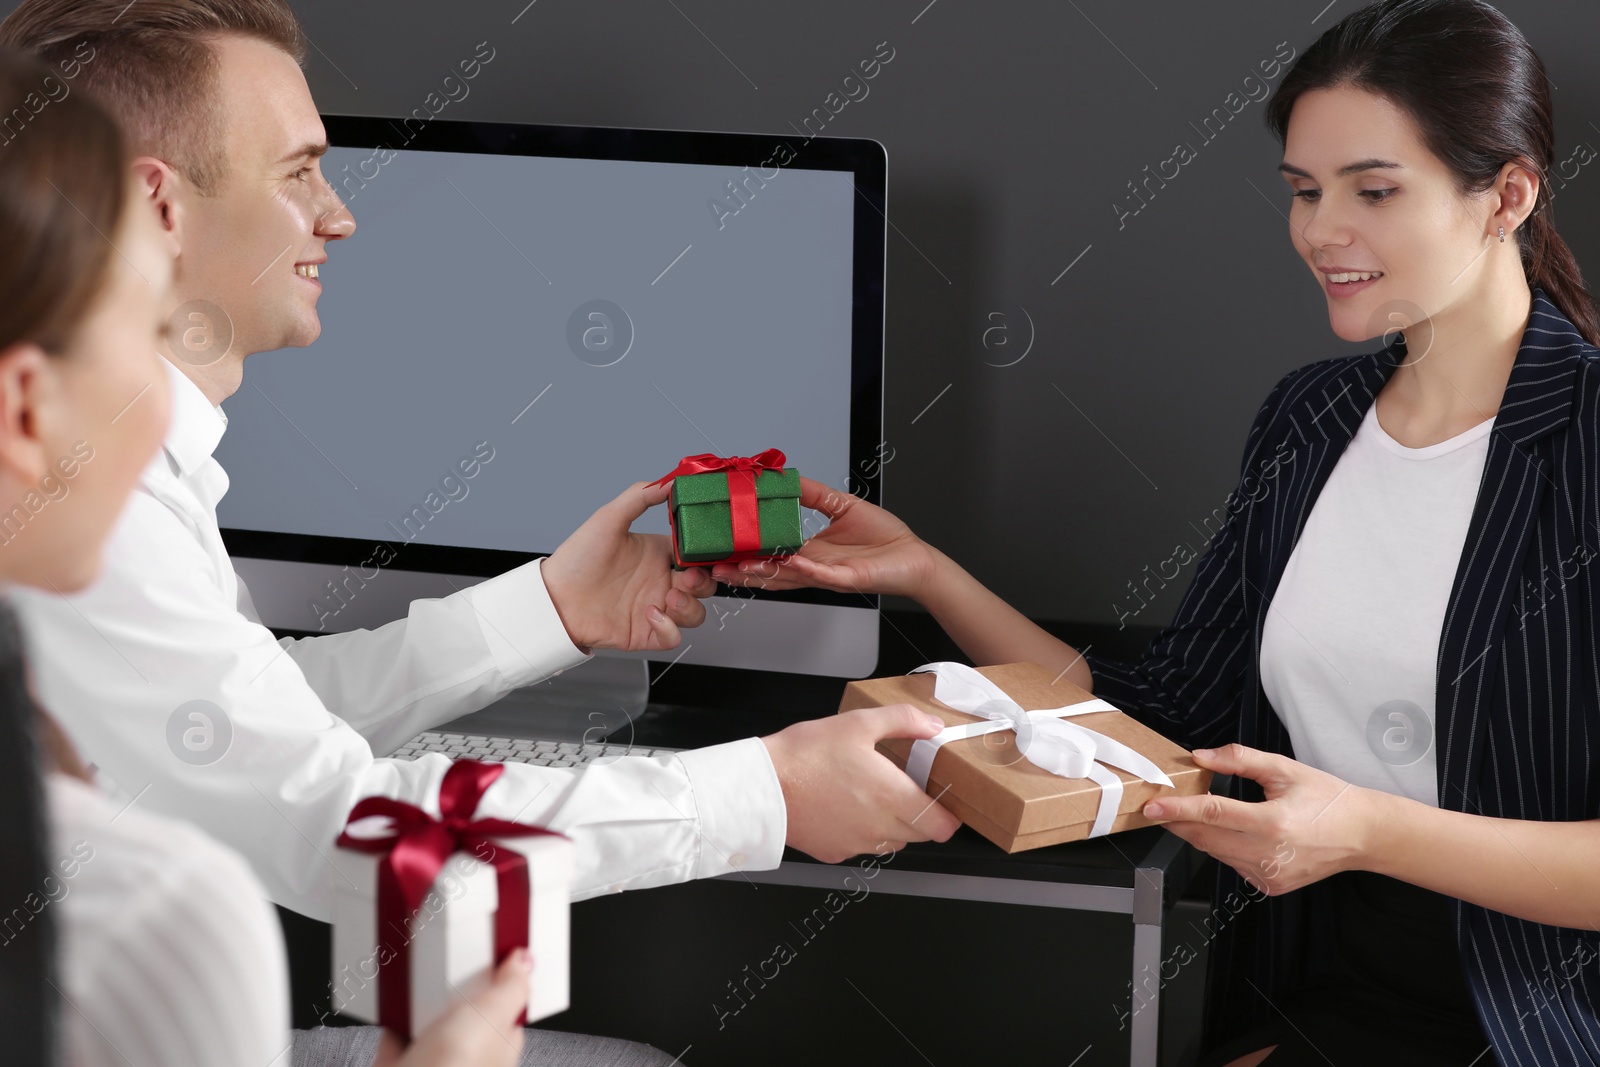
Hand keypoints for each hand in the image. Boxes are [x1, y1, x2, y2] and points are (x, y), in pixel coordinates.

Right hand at [371, 947, 529, 1066]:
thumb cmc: (455, 1066)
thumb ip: (511, 987)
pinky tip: (396, 1011)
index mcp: (501, 1049)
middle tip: (451, 971)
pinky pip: (400, 1041)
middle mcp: (471, 1061)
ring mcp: (437, 1065)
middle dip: (458, 997)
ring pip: (432, 1029)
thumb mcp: (492, 1013)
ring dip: (423, 1008)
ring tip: (421, 985)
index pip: (508, 1013)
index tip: (492, 961)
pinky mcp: (407, 1066)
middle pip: (467, 1018)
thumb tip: (525, 962)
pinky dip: (396, 1026)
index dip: (501, 985)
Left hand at [542, 481, 715, 651]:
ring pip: (695, 614)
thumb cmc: (577, 559)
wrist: (554, 597)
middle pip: (703, 586)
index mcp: (657, 554)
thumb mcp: (609, 518)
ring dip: (690, 607)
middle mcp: (659, 581)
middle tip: (687, 579)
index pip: (695, 555)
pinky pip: (674, 637)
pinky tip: (651, 615)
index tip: (701, 553)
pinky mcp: (646, 632)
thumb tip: (668, 480)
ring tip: (668, 598)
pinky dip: (669, 628)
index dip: (704, 556)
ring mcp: (655, 608)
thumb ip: (640, 496)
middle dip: (703, 583)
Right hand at [710, 476, 936, 598]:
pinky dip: (804, 569)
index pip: (769, 554)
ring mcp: (827, 576)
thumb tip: (786, 477)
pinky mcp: (846, 579)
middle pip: (768, 572)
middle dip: (740, 570)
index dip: (745, 551)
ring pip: (787, 578)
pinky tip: (788, 561)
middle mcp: (813, 568)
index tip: (722, 543)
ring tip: (736, 567)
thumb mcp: (842, 506)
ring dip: (761, 573)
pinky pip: (820, 575)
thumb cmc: (885, 539)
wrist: (915, 558)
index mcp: (809, 553)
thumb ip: (813, 494)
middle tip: (714, 566)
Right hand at [761, 704, 961, 861]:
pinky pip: (860, 847)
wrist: (762, 786)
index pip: (941, 826)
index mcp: (892, 796)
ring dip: (892, 825)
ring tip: (872, 796)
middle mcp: (879, 827)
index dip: (948, 817)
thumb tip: (932, 726)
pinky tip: (844, 808)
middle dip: (920, 816)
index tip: (944, 804)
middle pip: (919, 834)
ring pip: (891, 843)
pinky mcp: (834, 852)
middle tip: (906, 790)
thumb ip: (903, 722)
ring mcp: (856, 844)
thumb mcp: (858, 723)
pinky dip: (861, 832)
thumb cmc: (805, 756)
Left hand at [1141, 743, 1378, 895]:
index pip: (1212, 814)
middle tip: (1160, 805)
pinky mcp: (1270, 886)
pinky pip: (1233, 865)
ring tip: (1196, 813)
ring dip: (1200, 834)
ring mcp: (1270, 875)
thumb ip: (1239, 760)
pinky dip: (1223, 848)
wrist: (1362, 834)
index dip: (1177, 808)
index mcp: (1273, 823)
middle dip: (1178, 821)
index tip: (1152, 805)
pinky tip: (1232, 832)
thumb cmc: (1327, 798)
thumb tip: (1201, 756)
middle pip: (1206, 838)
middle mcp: (1270, 855)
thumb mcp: (1284, 769)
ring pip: (1216, 853)